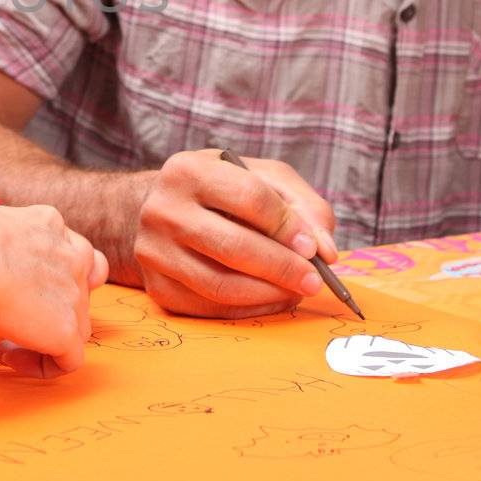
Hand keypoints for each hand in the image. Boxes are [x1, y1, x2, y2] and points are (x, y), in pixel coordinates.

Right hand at [0, 205, 107, 377]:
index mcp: (49, 224)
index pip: (72, 250)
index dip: (55, 274)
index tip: (21, 287)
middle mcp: (72, 256)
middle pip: (80, 290)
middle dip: (50, 309)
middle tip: (11, 318)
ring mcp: (74, 295)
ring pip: (77, 327)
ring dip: (43, 339)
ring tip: (1, 343)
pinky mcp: (67, 329)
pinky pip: (69, 361)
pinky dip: (40, 366)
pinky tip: (5, 355)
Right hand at [133, 148, 337, 318]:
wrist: (159, 210)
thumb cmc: (219, 190)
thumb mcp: (261, 177)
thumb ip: (302, 205)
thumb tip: (326, 252)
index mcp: (188, 170)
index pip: (249, 198)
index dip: (288, 226)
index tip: (313, 248)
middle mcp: (162, 210)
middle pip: (233, 247)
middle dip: (283, 268)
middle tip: (315, 281)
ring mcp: (154, 251)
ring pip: (221, 285)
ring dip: (269, 294)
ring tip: (296, 291)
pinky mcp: (156, 287)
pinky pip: (210, 308)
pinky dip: (249, 310)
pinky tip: (269, 299)